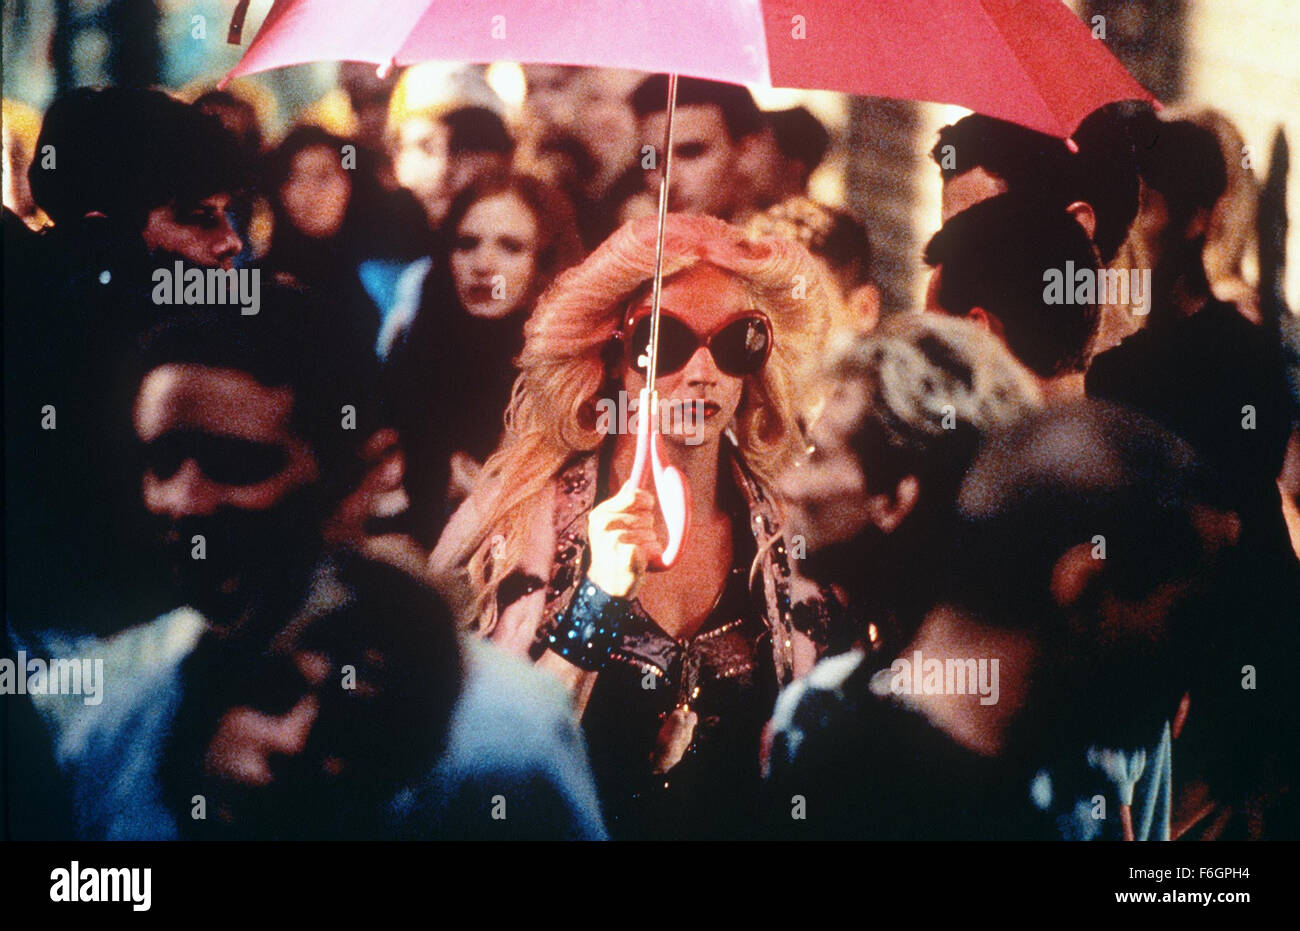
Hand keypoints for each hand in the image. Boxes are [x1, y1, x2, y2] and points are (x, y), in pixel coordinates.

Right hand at [586, 479, 657, 598]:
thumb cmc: (614, 552)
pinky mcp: (625, 555)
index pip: (635, 496)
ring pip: (650, 533)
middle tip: (633, 542)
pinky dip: (651, 554)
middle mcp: (603, 524)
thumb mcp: (613, 525)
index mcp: (600, 513)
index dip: (646, 503)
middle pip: (646, 516)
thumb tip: (631, 482)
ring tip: (635, 553)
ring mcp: (612, 540)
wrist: (607, 585)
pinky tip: (639, 561)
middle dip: (647, 529)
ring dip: (649, 544)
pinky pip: (652, 547)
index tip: (645, 511)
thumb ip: (622, 503)